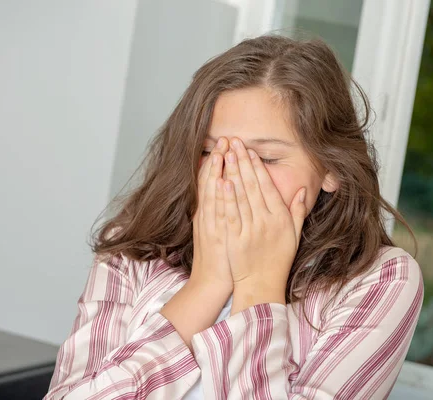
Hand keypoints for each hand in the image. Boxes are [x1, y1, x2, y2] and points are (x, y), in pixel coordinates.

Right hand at [191, 136, 231, 294]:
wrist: (210, 282)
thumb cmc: (219, 256)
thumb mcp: (216, 229)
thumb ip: (221, 209)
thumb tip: (227, 188)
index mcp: (207, 212)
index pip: (210, 181)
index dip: (216, 161)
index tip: (224, 144)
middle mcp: (205, 215)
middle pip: (210, 182)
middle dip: (217, 159)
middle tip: (225, 139)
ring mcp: (209, 224)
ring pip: (211, 193)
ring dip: (217, 171)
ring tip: (223, 151)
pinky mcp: (214, 236)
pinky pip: (217, 213)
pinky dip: (219, 197)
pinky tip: (223, 181)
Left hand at [222, 138, 307, 309]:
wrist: (262, 287)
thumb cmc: (278, 261)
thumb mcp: (294, 237)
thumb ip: (297, 212)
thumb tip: (301, 190)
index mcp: (280, 219)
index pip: (267, 187)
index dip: (257, 167)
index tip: (249, 151)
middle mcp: (266, 222)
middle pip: (252, 186)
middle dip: (242, 162)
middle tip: (234, 143)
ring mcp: (250, 230)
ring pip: (240, 197)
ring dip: (232, 173)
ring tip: (225, 154)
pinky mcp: (236, 239)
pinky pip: (230, 215)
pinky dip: (226, 198)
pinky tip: (221, 182)